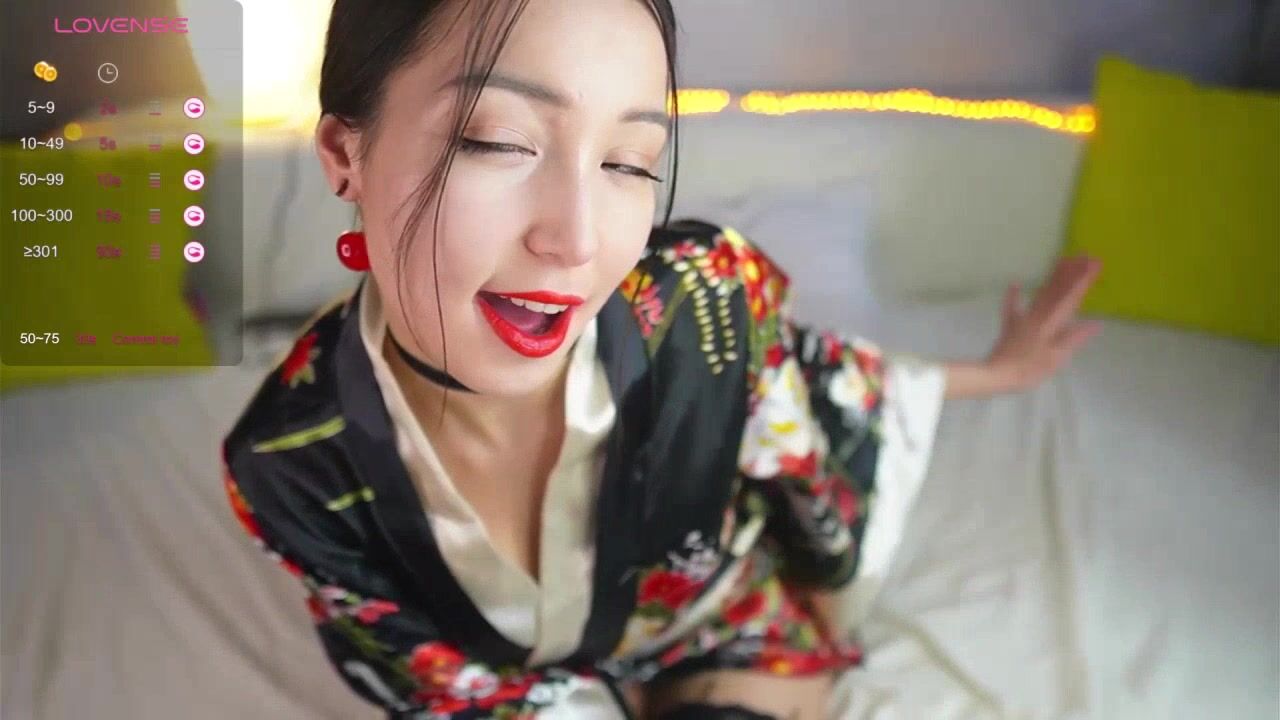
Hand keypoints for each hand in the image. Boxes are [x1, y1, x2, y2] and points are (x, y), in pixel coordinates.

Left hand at [984, 254, 1103, 392]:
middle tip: (1086, 255)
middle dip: (1073, 272)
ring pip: (1041, 293)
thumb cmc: (1029, 370)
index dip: (1084, 280)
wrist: (996, 374)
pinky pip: (1011, 307)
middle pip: (1058, 290)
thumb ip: (1074, 338)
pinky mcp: (1009, 326)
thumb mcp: (1057, 357)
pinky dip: (1013, 295)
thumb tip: (1095, 323)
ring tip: (1063, 260)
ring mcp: (1022, 318)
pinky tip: (1015, 283)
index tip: (1095, 264)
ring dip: (1053, 277)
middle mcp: (1038, 315)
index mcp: (1051, 323)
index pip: (1072, 297)